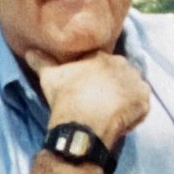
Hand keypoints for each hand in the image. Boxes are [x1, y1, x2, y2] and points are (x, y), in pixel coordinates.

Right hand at [27, 50, 149, 146]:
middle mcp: (122, 64)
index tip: (90, 90)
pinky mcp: (143, 100)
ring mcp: (135, 82)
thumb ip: (41, 61)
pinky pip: (141, 106)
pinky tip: (120, 122)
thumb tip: (29, 51)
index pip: (103, 64)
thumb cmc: (66, 97)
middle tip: (99, 104)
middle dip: (112, 88)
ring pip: (131, 90)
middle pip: (119, 76)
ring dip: (124, 100)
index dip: (97, 78)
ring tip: (109, 114)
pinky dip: (134, 114)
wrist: (83, 121)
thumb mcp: (50, 76)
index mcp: (101, 56)